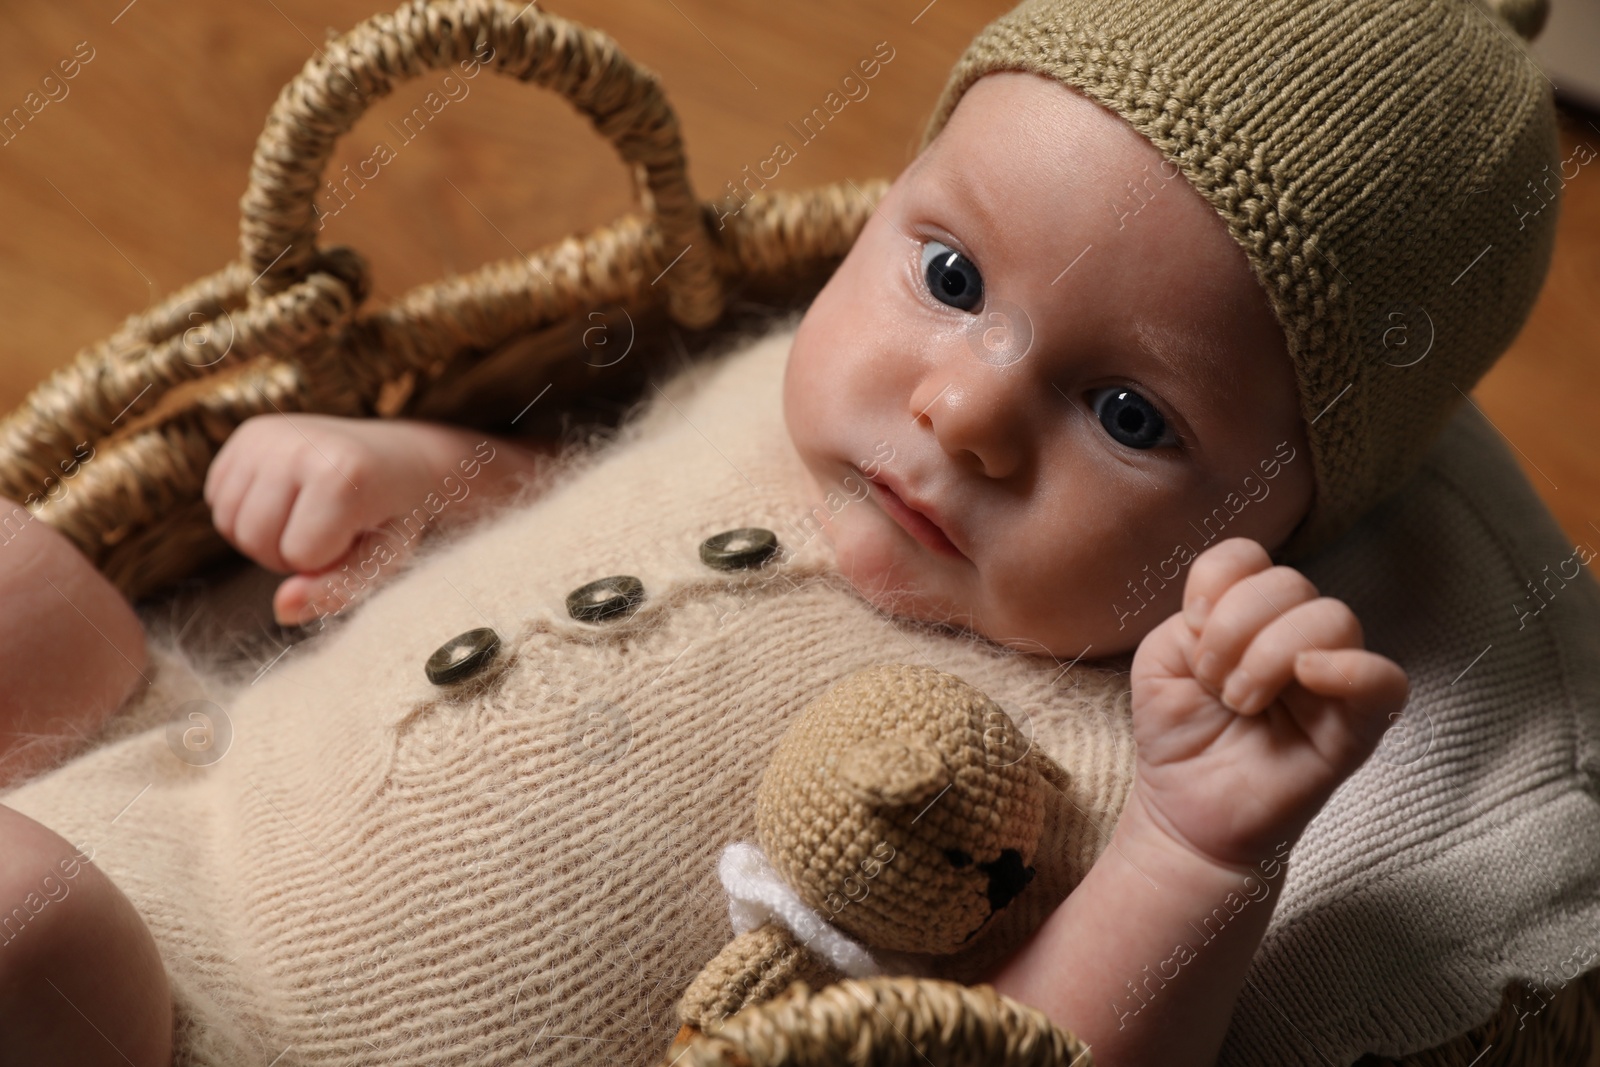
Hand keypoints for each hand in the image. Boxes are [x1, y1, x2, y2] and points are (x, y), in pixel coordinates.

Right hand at [204, 413, 434, 625]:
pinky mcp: (248, 432)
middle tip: (327, 531)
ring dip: (263, 536)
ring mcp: (269, 434)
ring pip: (228, 521)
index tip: (353, 537)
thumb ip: (336, 591)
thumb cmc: (391, 517)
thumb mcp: (382, 561)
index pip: (299, 555)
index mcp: (343, 472)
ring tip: (306, 517)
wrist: (399, 460)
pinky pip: (216, 498)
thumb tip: (281, 609)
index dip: (325, 562)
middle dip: (287, 553)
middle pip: (254, 538)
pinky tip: (285, 499)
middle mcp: (299, 443)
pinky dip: (245, 512)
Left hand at [1127, 537, 1407, 871]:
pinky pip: (1386, 680)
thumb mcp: (1162, 661)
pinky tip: (1305, 678)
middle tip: (1214, 683)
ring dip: (1270, 655)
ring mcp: (1332, 678)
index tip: (1192, 631)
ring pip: (1332, 618)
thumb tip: (1238, 608)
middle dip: (1235, 628)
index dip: (1216, 583)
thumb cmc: (1180, 733)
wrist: (1187, 812)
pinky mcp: (1359, 726)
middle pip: (1289, 583)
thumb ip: (1195, 617)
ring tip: (1241, 701)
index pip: (1249, 557)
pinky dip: (1349, 668)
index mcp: (1251, 615)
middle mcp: (1297, 637)